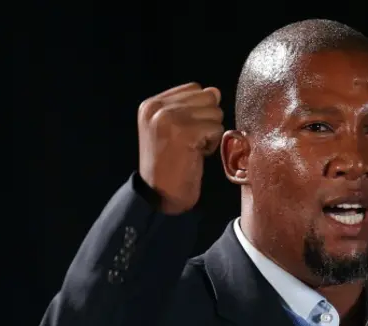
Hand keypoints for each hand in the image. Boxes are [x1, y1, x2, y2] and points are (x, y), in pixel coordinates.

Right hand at [137, 82, 223, 213]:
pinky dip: (211, 144)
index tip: (186, 132)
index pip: (194, 88)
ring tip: (192, 148)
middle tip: (190, 141)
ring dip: (210, 133)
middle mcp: (157, 108)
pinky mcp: (185, 132)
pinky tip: (196, 154)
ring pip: (214, 112)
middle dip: (206, 120)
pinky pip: (216, 128)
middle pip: (207, 98)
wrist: (159, 195)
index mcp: (151, 104)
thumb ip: (191, 108)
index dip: (199, 111)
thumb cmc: (169, 165)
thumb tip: (215, 91)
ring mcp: (170, 119)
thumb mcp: (173, 130)